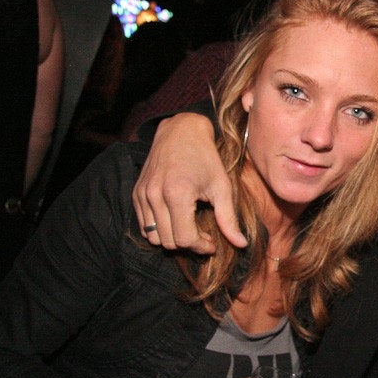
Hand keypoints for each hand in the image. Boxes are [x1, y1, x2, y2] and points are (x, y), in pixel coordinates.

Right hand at [132, 113, 247, 252]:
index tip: (212, 243)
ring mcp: (142, 195)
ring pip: (153, 237)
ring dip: (172, 238)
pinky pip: (143, 226)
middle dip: (188, 244)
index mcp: (177, 194)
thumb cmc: (206, 158)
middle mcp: (155, 196)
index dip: (201, 246)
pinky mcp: (136, 193)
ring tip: (190, 227)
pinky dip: (160, 229)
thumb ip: (229, 218)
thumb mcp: (222, 187)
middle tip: (204, 235)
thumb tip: (241, 244)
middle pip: (168, 242)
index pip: (184, 239)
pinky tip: (176, 218)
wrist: (181, 131)